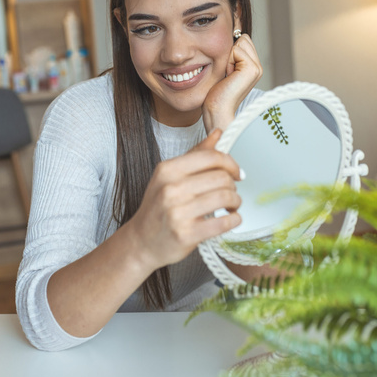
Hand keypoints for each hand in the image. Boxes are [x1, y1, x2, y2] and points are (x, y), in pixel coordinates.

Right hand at [124, 129, 242, 270]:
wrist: (141, 242)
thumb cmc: (158, 208)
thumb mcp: (170, 177)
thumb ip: (195, 155)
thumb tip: (218, 133)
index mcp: (167, 170)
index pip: (210, 157)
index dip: (230, 163)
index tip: (236, 172)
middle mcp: (171, 188)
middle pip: (221, 177)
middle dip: (233, 185)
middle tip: (231, 193)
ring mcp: (177, 212)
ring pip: (225, 197)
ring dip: (236, 202)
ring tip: (232, 206)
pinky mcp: (186, 234)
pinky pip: (223, 222)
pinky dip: (234, 220)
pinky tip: (231, 219)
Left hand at [202, 34, 262, 132]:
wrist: (217, 109)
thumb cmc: (216, 93)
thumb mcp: (225, 68)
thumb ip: (232, 54)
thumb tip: (232, 33)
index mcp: (253, 66)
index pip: (243, 41)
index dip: (230, 52)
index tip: (227, 71)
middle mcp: (258, 67)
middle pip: (243, 38)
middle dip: (230, 52)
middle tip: (227, 73)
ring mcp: (257, 68)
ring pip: (241, 42)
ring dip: (228, 56)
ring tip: (228, 74)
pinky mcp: (252, 68)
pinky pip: (236, 50)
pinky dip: (228, 61)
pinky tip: (229, 76)